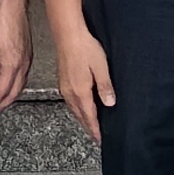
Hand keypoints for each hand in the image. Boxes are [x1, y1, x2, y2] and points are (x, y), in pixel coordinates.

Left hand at [0, 0, 31, 113]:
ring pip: (20, 87)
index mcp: (11, 64)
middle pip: (14, 93)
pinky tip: (10, 86)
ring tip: (0, 102)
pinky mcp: (29, 56)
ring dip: (10, 97)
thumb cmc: (0, 23)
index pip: (2, 91)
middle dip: (2, 105)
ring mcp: (27, 61)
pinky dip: (16, 87)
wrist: (13, 9)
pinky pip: (24, 78)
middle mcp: (22, 65)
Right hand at [53, 22, 116, 142]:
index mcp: (80, 91)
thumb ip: (105, 87)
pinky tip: (80, 106)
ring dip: (82, 118)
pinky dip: (76, 109)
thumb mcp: (101, 67)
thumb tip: (110, 103)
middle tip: (95, 136)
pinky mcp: (63, 81)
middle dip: (88, 127)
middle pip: (80, 116)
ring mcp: (65, 87)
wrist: (69, 35)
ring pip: (74, 109)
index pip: (89, 116)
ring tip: (89, 124)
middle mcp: (70, 92)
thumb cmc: (85, 48)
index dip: (94, 129)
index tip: (99, 139)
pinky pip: (70, 101)